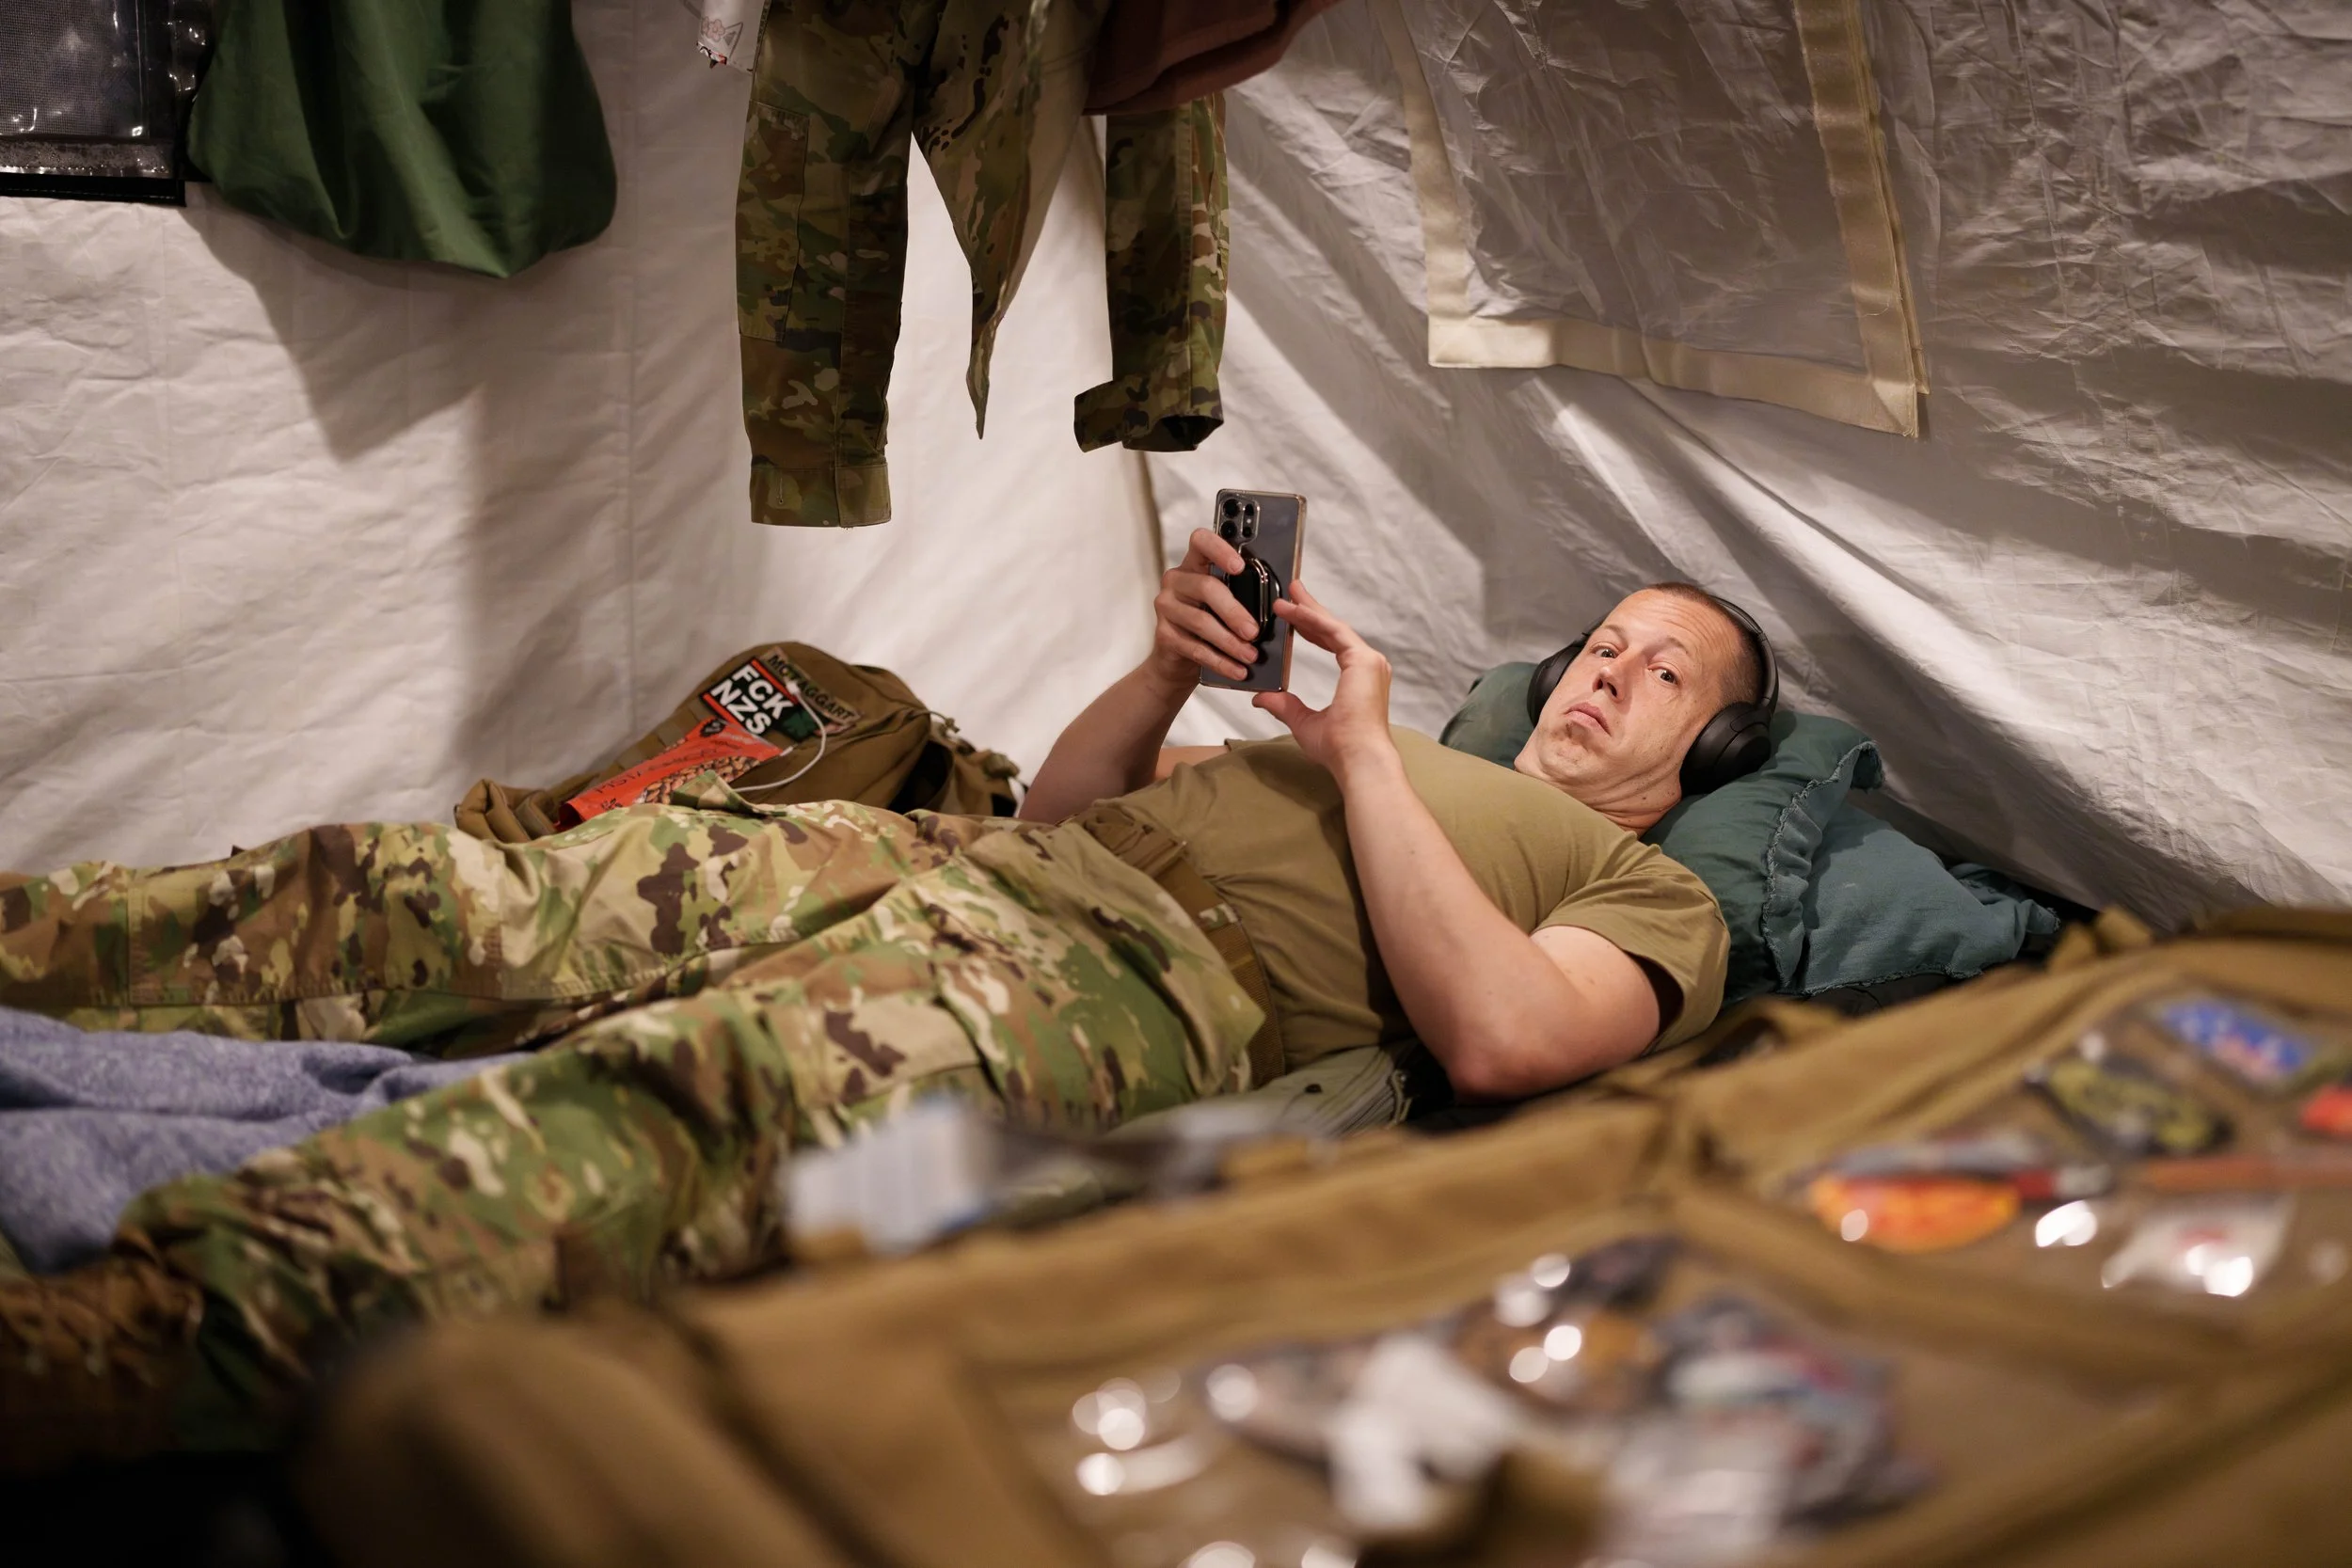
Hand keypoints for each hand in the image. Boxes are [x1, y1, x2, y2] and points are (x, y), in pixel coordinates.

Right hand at [1146, 528, 1264, 688]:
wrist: (1180, 661)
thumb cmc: (1213, 625)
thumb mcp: (1230, 604)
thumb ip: (1247, 593)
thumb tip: (1289, 595)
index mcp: (1195, 564)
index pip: (1201, 541)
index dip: (1220, 549)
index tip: (1240, 566)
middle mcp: (1177, 581)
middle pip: (1206, 587)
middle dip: (1234, 612)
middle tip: (1254, 631)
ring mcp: (1166, 607)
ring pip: (1201, 621)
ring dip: (1230, 642)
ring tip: (1251, 656)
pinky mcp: (1164, 634)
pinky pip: (1195, 648)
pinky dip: (1220, 661)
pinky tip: (1237, 670)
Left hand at [1253, 582, 1396, 779]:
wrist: (1357, 758)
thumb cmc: (1339, 748)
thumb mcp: (1303, 722)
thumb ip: (1285, 706)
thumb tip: (1262, 698)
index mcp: (1359, 678)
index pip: (1332, 644)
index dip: (1312, 628)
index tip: (1294, 616)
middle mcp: (1368, 666)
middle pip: (1333, 630)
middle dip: (1310, 610)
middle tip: (1292, 591)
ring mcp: (1369, 661)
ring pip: (1333, 626)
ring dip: (1309, 609)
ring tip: (1289, 593)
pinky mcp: (1363, 660)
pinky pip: (1333, 632)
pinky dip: (1313, 619)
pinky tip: (1293, 610)